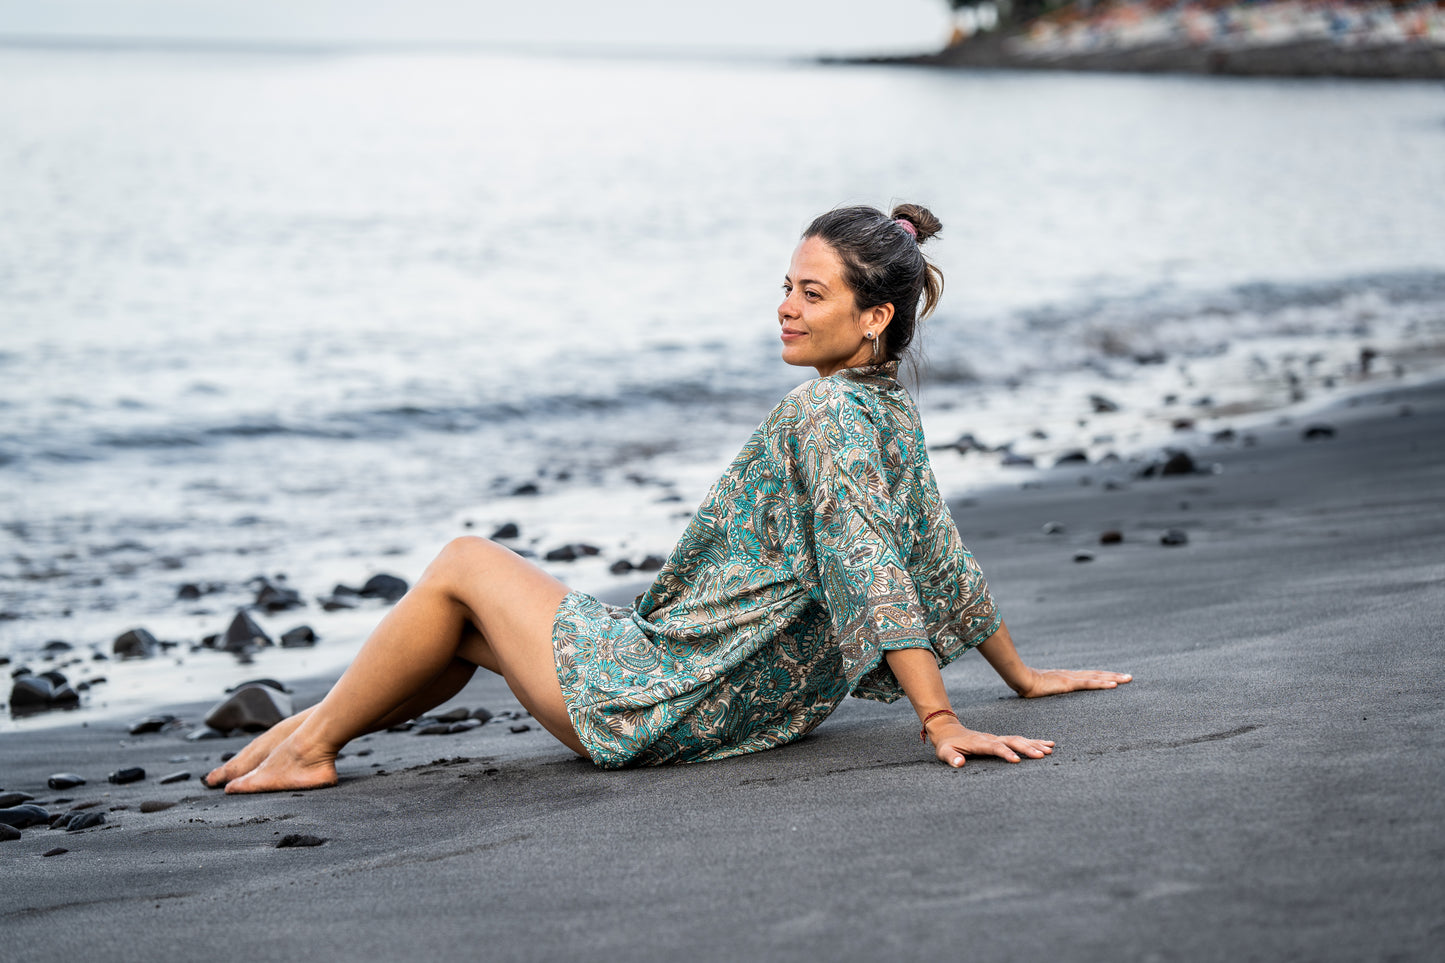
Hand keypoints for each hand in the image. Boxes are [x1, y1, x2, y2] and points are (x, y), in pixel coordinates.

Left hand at [928, 721, 1053, 767]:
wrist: (949, 731)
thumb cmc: (947, 745)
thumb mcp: (944, 753)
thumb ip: (951, 758)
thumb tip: (958, 764)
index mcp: (979, 743)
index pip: (995, 748)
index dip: (1005, 753)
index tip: (1017, 761)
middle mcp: (991, 738)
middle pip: (1011, 741)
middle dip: (1026, 748)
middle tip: (1042, 755)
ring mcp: (997, 738)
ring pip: (1018, 739)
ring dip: (1033, 744)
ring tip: (1049, 750)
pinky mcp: (1001, 739)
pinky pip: (1020, 739)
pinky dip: (1034, 741)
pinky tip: (1047, 744)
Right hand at [1016, 668, 1131, 697]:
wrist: (1022, 679)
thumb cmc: (1029, 685)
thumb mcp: (1044, 688)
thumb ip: (1051, 690)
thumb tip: (1050, 693)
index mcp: (1068, 677)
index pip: (1090, 676)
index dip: (1104, 676)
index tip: (1116, 677)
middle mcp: (1073, 675)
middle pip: (1098, 674)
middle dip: (1114, 675)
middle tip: (1130, 677)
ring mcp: (1072, 678)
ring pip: (1097, 677)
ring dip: (1114, 678)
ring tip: (1127, 679)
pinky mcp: (1069, 683)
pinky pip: (1089, 684)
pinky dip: (1102, 683)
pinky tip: (1113, 684)